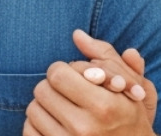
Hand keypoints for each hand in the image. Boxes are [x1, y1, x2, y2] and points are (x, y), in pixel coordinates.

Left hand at [23, 30, 158, 135]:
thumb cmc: (132, 118)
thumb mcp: (130, 86)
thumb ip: (106, 56)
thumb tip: (77, 34)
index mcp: (103, 106)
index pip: (58, 74)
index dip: (62, 69)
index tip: (72, 76)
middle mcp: (84, 127)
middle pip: (42, 90)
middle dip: (52, 86)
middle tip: (65, 91)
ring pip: (33, 110)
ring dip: (44, 105)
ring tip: (61, 107)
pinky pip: (28, 130)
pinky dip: (37, 124)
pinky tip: (54, 123)